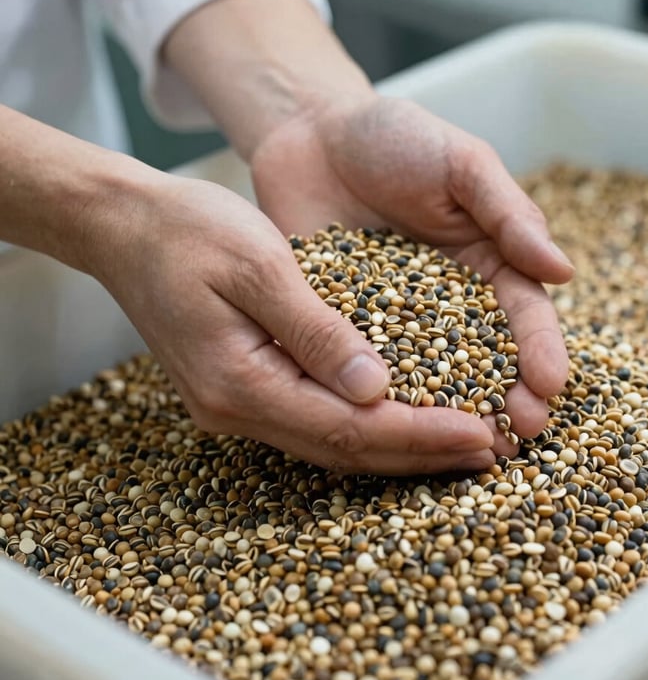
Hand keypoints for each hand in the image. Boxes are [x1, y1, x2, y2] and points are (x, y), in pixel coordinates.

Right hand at [87, 170, 495, 473]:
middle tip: (490, 451)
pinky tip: (402, 414)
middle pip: (344, 448)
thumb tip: (375, 387)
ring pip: (331, 442)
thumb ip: (316, 329)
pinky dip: (365, 423)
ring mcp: (235, 403)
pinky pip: (315, 419)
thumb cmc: (188, 231)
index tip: (480, 433)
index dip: (418, 434)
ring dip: (398, 445)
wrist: (125, 227)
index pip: (347, 426)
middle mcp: (237, 407)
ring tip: (462, 442)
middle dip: (420, 452)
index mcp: (240, 379)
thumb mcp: (259, 264)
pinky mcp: (241, 387)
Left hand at [251, 95, 574, 456]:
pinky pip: (365, 364)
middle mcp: (449, 301)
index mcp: (488, 263)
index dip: (540, 351)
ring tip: (468, 449)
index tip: (548, 385)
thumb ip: (509, 214)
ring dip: (450, 412)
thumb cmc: (397, 138)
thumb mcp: (462, 164)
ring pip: (429, 374)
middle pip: (486, 359)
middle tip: (518, 437)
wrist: (314, 134)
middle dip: (506, 397)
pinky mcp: (346, 325)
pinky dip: (378, 395)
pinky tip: (389, 424)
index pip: (524, 315)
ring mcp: (396, 319)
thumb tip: (563, 272)